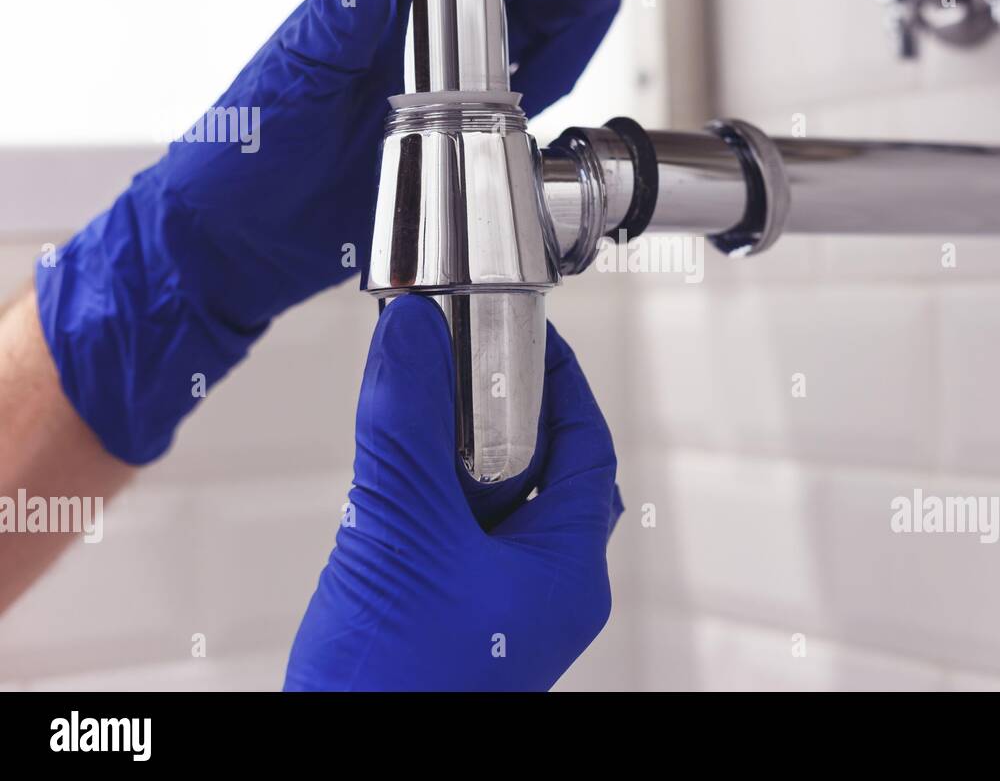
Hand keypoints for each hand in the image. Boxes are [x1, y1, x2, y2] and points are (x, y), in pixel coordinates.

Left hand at [36, 0, 634, 463]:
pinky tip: (590, 35)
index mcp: (377, 12)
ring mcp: (448, 95)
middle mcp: (420, 46)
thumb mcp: (289, 75)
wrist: (239, 241)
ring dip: (574, 8)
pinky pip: (527, 101)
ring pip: (529, 39)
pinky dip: (564, 69)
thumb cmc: (246, 149)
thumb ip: (335, 16)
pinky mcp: (466, 143)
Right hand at [284, 296, 622, 690]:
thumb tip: (411, 333)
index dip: (564, 384)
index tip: (526, 336)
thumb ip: (406, 426)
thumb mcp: (401, 530)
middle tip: (460, 370)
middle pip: (548, 474)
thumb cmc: (393, 682)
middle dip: (504, 418)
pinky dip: (434, 501)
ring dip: (462, 459)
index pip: (589, 447)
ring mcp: (504, 612)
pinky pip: (460, 543)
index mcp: (568, 567)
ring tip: (419, 416)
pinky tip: (393, 489)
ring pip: (499, 508)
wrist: (337, 759)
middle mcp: (548, 590)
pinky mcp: (458, 624)